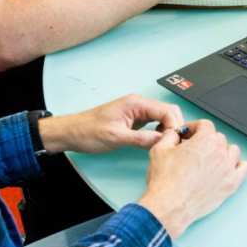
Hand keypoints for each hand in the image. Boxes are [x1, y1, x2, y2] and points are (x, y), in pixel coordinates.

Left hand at [38, 94, 183, 154]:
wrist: (71, 132)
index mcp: (136, 103)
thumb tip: (162, 141)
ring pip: (163, 116)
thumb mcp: (116, 138)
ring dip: (168, 128)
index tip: (175, 140)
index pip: (166, 110)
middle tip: (174, 143)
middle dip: (174, 126)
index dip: (174, 125)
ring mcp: (138, 111)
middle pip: (168, 111)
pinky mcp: (135, 119)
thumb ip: (142, 139)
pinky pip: (155, 121)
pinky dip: (160, 130)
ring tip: (166, 143)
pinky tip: (157, 140)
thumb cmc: (88, 131)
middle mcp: (139, 104)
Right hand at [136, 120, 246, 239]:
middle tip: (193, 150)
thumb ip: (170, 136)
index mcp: (205, 140)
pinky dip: (238, 166)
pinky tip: (228, 168)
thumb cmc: (165, 181)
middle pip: (218, 138)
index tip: (187, 135)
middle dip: (205, 141)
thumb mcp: (159, 150)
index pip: (205, 125)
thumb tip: (174, 134)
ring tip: (209, 159)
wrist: (169, 206)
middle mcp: (221, 151)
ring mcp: (228, 168)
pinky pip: (244, 168)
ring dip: (222, 152)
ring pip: (232, 151)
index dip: (194, 128)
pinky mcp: (232, 183)